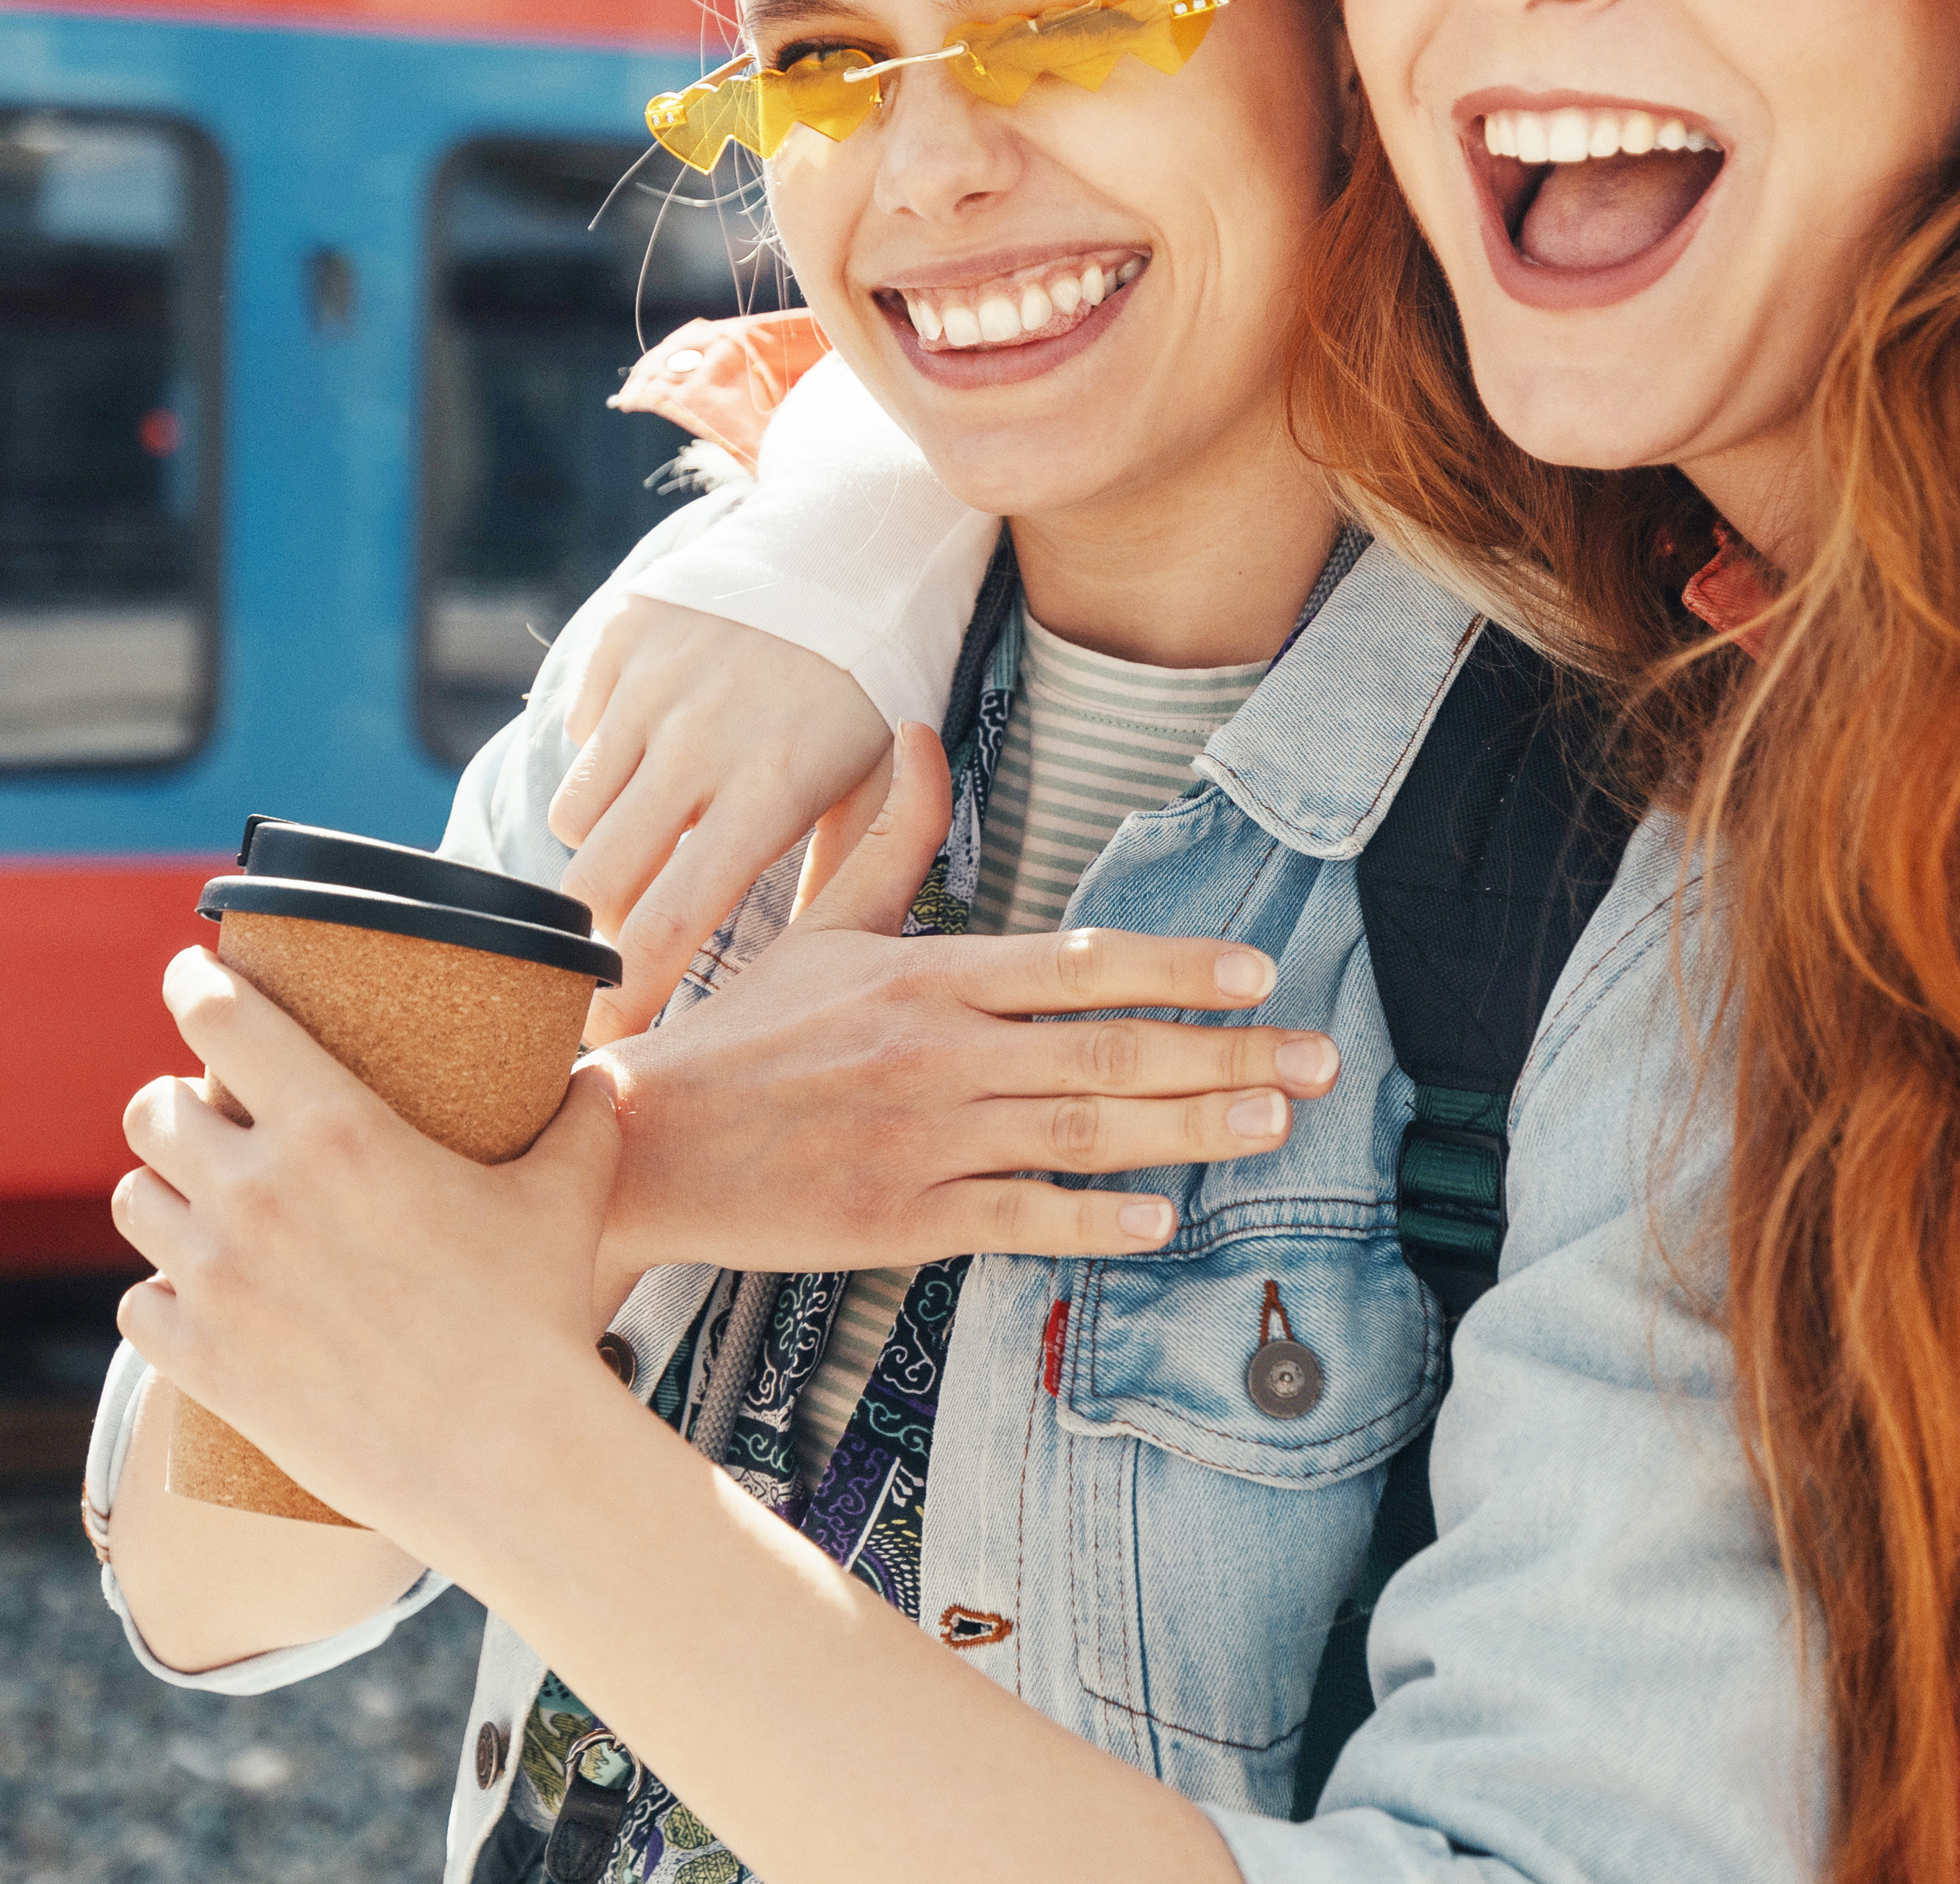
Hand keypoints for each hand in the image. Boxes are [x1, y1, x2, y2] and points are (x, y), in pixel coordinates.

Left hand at [115, 949, 626, 1556]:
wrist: (505, 1458)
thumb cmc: (538, 1318)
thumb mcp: (567, 1196)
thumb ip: (582, 1121)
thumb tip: (600, 1074)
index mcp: (333, 1126)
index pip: (217, 1017)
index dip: (193, 983)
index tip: (191, 975)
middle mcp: (256, 1192)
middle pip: (152, 1110)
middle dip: (174, 1104)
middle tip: (206, 1116)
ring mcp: (218, 1281)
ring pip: (133, 1201)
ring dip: (160, 1195)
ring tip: (193, 1205)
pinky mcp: (202, 1363)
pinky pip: (136, 1306)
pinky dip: (158, 1299)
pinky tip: (185, 1300)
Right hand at [553, 596, 895, 1042]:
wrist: (854, 550)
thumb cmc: (873, 688)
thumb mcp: (875, 785)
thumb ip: (839, 875)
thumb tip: (788, 970)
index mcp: (768, 789)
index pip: (669, 920)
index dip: (626, 992)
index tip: (606, 1038)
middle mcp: (698, 739)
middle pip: (594, 878)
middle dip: (588, 933)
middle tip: (604, 954)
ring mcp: (653, 684)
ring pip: (576, 812)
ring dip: (602, 843)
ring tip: (644, 842)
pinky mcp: (624, 636)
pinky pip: (581, 730)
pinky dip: (605, 755)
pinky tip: (654, 749)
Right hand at [591, 728, 1338, 1276]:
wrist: (642, 1141)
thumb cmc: (738, 1035)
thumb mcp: (816, 924)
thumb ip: (887, 838)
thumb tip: (920, 736)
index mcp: (927, 975)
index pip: (1075, 963)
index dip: (1173, 965)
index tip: (1254, 972)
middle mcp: (940, 1052)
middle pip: (1107, 1053)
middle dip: (1225, 1055)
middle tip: (1317, 1062)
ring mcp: (926, 1140)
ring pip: (1082, 1135)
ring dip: (1187, 1130)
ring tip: (1271, 1124)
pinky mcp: (903, 1219)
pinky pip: (1020, 1219)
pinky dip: (1095, 1223)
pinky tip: (1162, 1222)